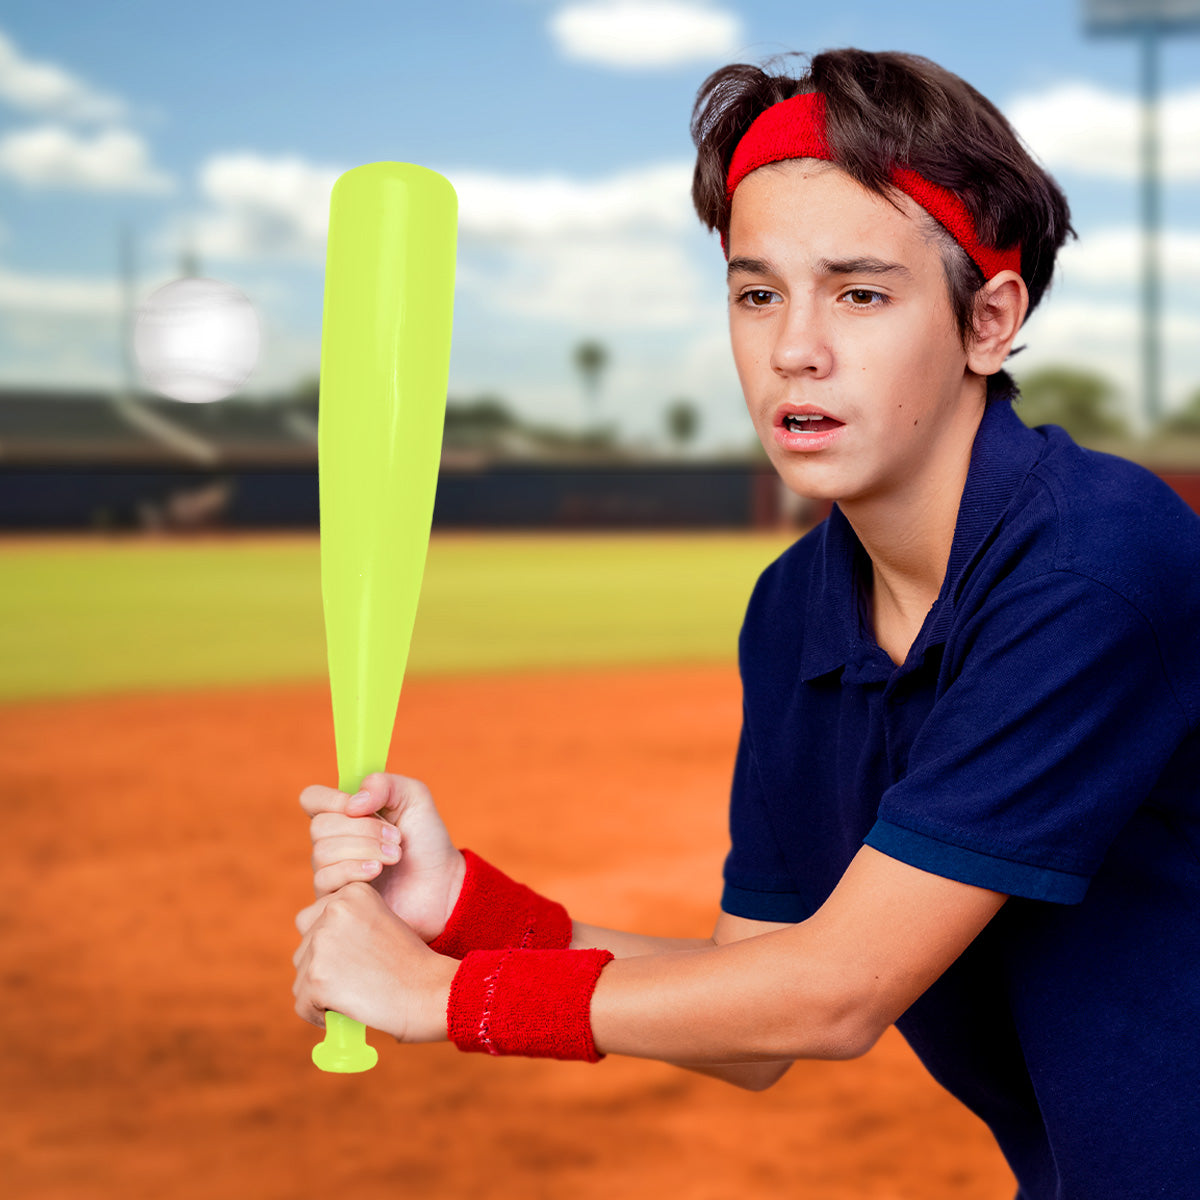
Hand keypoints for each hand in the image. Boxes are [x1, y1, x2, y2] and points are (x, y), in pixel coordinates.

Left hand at [293, 881, 455, 1041]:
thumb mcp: (380, 924)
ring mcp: (323, 942)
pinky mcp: (317, 976)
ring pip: (301, 977)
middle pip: (304, 948)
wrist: (430, 992)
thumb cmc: (411, 965)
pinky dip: (318, 1014)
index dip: (331, 947)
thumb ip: (346, 925)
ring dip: (320, 992)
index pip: (313, 919)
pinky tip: (347, 1012)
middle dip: (321, 968)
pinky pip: (302, 1003)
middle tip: (355, 981)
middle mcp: (333, 909)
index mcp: (352, 892)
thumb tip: (312, 948)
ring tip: (356, 996)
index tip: (356, 961)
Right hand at [300, 773, 465, 942]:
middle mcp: (333, 841)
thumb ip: (383, 784)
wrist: (442, 884)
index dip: (331, 799)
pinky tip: (378, 872)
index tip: (361, 807)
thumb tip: (352, 804)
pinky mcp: (335, 898)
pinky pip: (325, 880)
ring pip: (322, 853)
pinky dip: (354, 870)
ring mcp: (332, 871)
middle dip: (363, 829)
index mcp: (345, 813)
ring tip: (395, 856)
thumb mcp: (414, 797)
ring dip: (364, 850)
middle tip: (396, 838)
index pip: (312, 799)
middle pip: (320, 826)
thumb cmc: (426, 839)